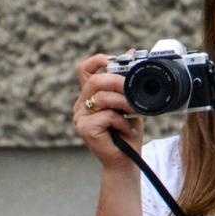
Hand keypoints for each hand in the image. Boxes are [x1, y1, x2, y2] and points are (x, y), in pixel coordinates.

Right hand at [74, 53, 143, 174]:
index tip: (113, 61)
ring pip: (102, 97)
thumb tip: (132, 52)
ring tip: (134, 114)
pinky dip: (121, 121)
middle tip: (133, 91)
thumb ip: (127, 83)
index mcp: (89, 98)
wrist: (126, 163)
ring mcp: (80, 118)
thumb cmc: (127, 134)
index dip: (98, 61)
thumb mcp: (130, 104)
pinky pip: (107, 115)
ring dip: (124, 103)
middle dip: (117, 82)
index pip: (85, 71)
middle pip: (94, 81)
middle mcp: (81, 106)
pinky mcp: (84, 129)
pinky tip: (125, 130)